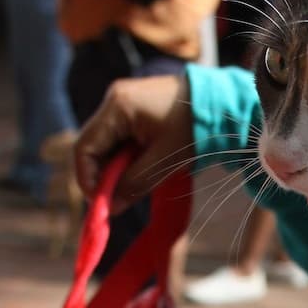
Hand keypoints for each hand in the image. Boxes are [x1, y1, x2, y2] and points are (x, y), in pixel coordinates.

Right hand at [75, 75, 193, 212]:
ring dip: (116, 166)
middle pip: (93, 144)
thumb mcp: (165, 159)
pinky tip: (142, 166)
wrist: (222, 101)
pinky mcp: (135, 106)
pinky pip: (120, 135)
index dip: (88, 179)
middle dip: (102, 175)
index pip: (85, 148)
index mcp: (118, 107)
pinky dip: (126, 155)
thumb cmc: (195, 127)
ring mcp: (124, 100)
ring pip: (107, 142)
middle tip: (116, 199)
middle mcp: (114, 99)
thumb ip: (134, 183)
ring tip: (134, 182)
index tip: (101, 204)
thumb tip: (110, 209)